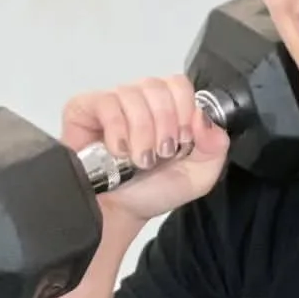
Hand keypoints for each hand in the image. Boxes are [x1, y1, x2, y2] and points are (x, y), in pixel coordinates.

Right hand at [61, 76, 230, 222]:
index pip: (179, 84)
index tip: (183, 139)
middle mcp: (139, 100)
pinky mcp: (84, 108)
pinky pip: (105, 103)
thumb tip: (206, 119)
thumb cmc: (153, 192)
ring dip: (142, 133)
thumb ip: (215, 147)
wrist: (119, 213)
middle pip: (157, 86)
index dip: (184, 109)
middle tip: (161, 153)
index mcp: (167, 108)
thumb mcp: (199, 176)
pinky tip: (118, 151)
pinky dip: (117, 130)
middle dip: (165, 124)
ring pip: (132, 94)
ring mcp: (111, 102)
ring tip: (140, 160)